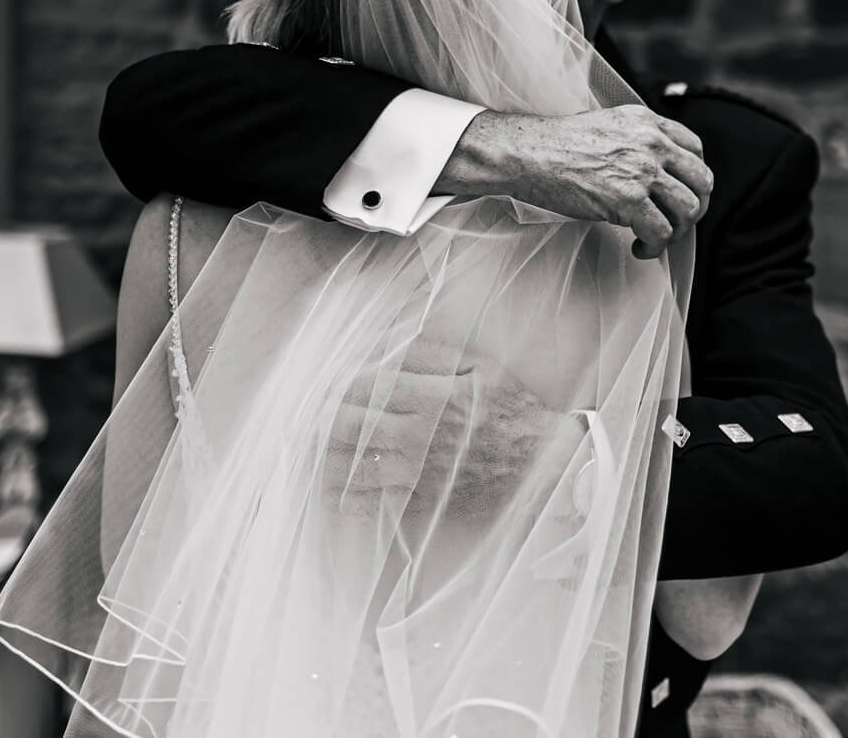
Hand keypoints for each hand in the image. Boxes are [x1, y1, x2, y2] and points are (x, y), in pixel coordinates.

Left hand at [323, 335, 571, 514]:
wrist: (544, 469)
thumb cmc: (515, 414)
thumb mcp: (482, 370)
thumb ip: (435, 356)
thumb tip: (394, 345)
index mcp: (430, 398)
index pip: (365, 387)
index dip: (338, 384)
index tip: (324, 383)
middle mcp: (416, 436)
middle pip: (351, 425)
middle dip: (322, 420)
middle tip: (302, 418)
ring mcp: (417, 473)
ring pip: (356, 465)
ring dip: (326, 459)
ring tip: (306, 454)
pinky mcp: (423, 501)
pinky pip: (376, 502)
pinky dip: (350, 498)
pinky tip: (333, 495)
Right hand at [444, 105, 710, 257]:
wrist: (529, 154)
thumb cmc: (557, 144)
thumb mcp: (607, 124)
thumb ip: (637, 139)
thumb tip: (653, 168)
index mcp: (647, 122)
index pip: (695, 148)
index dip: (692, 176)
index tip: (680, 192)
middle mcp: (652, 143)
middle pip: (701, 180)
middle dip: (693, 207)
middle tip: (676, 222)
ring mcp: (642, 171)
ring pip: (688, 209)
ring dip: (677, 231)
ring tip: (655, 238)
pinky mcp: (628, 200)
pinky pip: (661, 232)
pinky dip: (654, 246)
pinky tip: (639, 247)